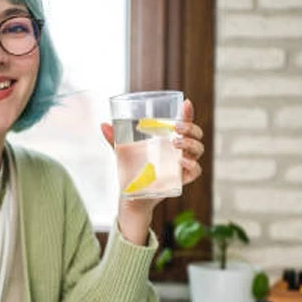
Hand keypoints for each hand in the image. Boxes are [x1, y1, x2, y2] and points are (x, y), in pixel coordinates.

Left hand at [101, 99, 204, 244]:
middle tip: (176, 129)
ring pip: (198, 150)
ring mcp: (182, 165)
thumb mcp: (123, 153)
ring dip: (190, 144)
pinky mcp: (182, 180)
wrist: (131, 197)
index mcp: (168, 139)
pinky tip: (182, 162)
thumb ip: (115, 139)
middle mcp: (179, 150)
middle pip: (196, 135)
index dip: (188, 113)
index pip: (184, 123)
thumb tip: (103, 124)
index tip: (186, 103)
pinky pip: (196, 171)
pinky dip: (192, 165)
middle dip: (190, 128)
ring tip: (176, 144)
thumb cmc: (131, 171)